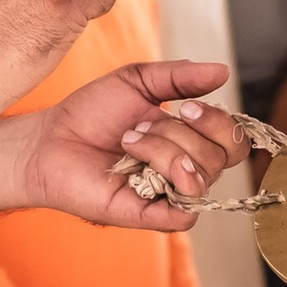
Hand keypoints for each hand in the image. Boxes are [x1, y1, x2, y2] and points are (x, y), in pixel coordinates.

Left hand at [0, 58, 251, 229]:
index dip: (219, 122)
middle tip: (143, 125)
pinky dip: (171, 188)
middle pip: (222, 157)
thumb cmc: (92, 112)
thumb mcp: (138, 81)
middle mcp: (186, 169)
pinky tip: (139, 168)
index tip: (186, 107)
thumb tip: (223, 71)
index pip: (235, 140)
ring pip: (201, 179)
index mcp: (191, 139)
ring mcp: (169, 195)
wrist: (51, 139)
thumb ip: (180, 76)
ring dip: (165, 151)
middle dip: (183, 133)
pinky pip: (185, 213)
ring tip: (128, 143)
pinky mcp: (148, 216)